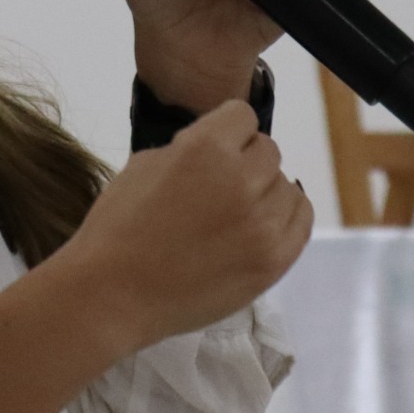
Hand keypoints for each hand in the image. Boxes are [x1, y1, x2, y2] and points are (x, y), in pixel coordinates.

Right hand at [46, 100, 315, 345]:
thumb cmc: (117, 228)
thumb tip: (221, 151)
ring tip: (234, 218)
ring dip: (264, 194)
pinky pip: (300, 221)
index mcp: (205, 148)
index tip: (208, 155)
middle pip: (267, 151)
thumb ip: (189, 149)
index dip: (224, 132)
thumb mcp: (143, 165)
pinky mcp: (274, 260)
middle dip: (243, 163)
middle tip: (216, 192)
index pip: (242, 116)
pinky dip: (283, 220)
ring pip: (287, 187)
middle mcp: (242, 180)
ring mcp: (263, 223)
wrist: (113, 296)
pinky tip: (257, 230)